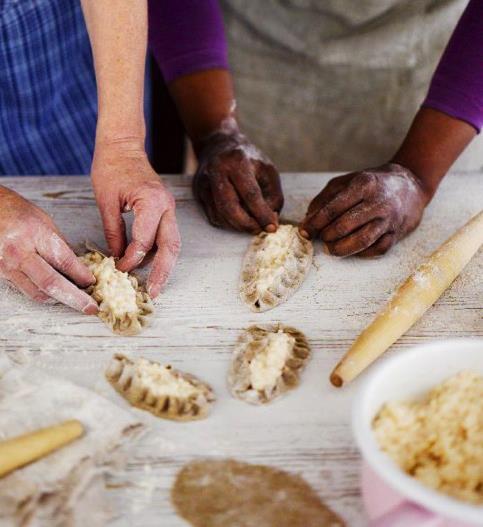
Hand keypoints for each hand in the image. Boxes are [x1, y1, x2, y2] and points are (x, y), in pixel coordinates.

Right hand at [0, 187, 97, 312]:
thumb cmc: (17, 213)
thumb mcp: (45, 223)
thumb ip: (61, 247)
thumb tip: (79, 269)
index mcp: (34, 235)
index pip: (64, 262)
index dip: (82, 276)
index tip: (93, 283)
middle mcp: (19, 253)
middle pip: (51, 283)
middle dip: (75, 298)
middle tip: (91, 307)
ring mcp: (7, 266)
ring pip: (38, 293)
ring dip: (59, 299)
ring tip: (75, 300)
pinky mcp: (1, 275)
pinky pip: (26, 290)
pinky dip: (43, 294)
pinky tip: (55, 293)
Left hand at [91, 140, 179, 297]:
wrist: (123, 145)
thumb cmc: (111, 167)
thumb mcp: (106, 201)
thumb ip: (114, 232)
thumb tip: (118, 258)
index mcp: (151, 201)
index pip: (145, 240)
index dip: (131, 259)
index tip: (118, 270)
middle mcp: (166, 206)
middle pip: (171, 246)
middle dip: (163, 271)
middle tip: (155, 292)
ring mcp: (169, 208)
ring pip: (173, 243)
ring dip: (165, 264)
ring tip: (156, 284)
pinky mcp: (166, 210)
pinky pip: (167, 235)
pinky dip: (160, 252)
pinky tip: (150, 265)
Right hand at [193, 129, 283, 232]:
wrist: (219, 144)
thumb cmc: (249, 160)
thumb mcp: (268, 170)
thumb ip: (273, 196)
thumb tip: (270, 221)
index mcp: (237, 162)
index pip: (250, 194)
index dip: (262, 214)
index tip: (272, 227)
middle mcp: (217, 171)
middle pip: (229, 207)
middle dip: (246, 224)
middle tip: (259, 230)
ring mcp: (204, 182)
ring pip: (219, 215)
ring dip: (237, 226)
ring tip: (251, 224)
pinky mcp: (198, 192)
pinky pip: (213, 216)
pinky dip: (228, 223)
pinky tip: (238, 218)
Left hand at [300, 163, 427, 256]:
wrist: (411, 185)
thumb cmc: (371, 185)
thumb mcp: (346, 182)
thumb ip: (324, 199)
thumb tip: (307, 221)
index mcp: (363, 185)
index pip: (333, 208)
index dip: (315, 223)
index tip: (304, 231)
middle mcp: (378, 201)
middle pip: (344, 226)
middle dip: (326, 236)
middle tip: (320, 238)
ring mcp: (389, 219)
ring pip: (361, 241)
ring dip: (341, 248)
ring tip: (331, 248)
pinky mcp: (397, 233)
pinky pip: (377, 250)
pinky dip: (361, 253)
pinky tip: (352, 249)